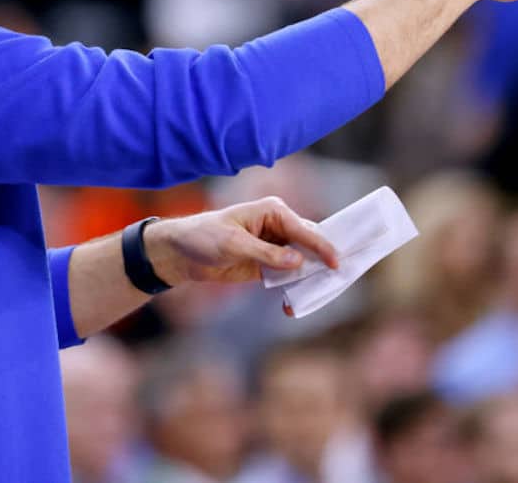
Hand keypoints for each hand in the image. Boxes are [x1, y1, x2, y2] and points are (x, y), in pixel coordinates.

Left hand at [143, 197, 337, 287]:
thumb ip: (266, 253)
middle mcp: (278, 227)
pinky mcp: (267, 266)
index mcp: (272, 211)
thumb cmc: (203, 237)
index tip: (336, 262)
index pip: (303, 228)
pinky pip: (287, 278)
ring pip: (301, 263)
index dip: (321, 245)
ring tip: (317, 296)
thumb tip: (298, 262)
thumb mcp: (234, 244)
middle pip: (308, 245)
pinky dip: (291, 290)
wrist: (180, 254)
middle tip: (337, 280)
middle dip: (321, 262)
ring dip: (308, 280)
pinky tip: (289, 306)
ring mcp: (274, 247)